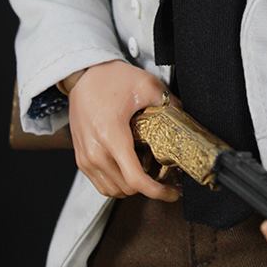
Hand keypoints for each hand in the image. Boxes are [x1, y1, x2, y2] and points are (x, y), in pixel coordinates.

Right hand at [66, 60, 180, 201]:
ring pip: (113, 190)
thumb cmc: (110, 79)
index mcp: (112, 136)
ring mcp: (86, 157)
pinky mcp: (81, 158)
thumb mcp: (146, 85)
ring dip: (132, 187)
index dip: (157, 191)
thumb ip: (168, 103)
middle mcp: (96, 152)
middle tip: (165, 176)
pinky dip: (117, 183)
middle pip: (127, 188)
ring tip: (148, 173)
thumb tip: (185, 116)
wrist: (83, 75)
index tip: (172, 192)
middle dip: (149, 186)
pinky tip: (130, 168)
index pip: (135, 179)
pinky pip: (101, 183)